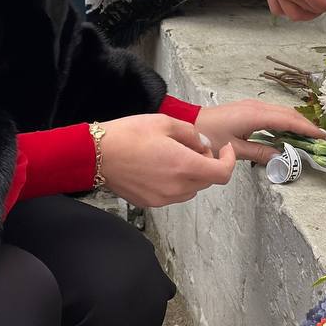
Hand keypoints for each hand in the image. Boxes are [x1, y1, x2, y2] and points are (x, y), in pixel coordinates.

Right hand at [94, 113, 236, 208]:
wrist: (96, 155)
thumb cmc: (127, 136)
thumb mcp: (165, 122)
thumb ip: (192, 134)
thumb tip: (204, 145)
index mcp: (184, 166)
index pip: (222, 173)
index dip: (229, 161)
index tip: (225, 151)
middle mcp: (177, 187)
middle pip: (207, 182)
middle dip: (207, 164)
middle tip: (193, 147)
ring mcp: (163, 198)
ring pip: (191, 190)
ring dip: (191, 175)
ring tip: (173, 156)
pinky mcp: (150, 203)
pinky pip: (173, 194)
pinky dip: (175, 183)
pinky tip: (159, 167)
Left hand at [193, 98, 323, 164]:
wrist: (190, 123)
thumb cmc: (208, 135)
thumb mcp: (234, 149)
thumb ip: (259, 152)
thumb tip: (281, 157)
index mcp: (255, 115)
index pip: (288, 120)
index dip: (307, 129)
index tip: (323, 137)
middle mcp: (257, 106)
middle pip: (289, 114)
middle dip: (307, 126)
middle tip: (322, 139)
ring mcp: (253, 106)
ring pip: (283, 113)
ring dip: (298, 123)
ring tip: (311, 137)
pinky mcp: (250, 109)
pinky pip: (274, 114)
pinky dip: (286, 122)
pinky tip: (291, 133)